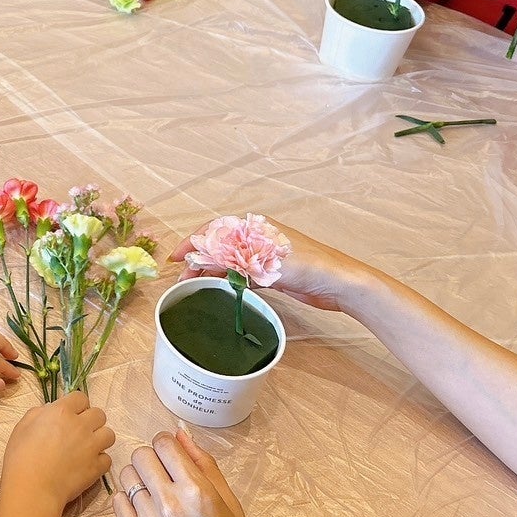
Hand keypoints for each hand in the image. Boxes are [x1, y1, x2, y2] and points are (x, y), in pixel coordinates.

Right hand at [1, 389, 113, 508]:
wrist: (32, 487)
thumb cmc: (21, 456)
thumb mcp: (23, 426)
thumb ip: (40, 413)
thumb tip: (51, 411)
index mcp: (61, 411)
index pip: (81, 397)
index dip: (77, 405)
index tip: (71, 414)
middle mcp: (81, 425)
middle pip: (99, 414)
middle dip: (91, 420)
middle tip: (80, 432)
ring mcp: (92, 446)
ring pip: (109, 434)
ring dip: (100, 438)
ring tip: (87, 448)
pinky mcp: (98, 467)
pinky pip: (107, 458)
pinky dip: (99, 461)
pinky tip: (87, 465)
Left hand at [114, 427, 276, 516]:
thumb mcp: (231, 505)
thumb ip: (205, 465)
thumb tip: (182, 433)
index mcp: (197, 491)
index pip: (164, 444)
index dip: (168, 444)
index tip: (172, 453)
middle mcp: (170, 504)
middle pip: (141, 455)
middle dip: (153, 458)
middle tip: (164, 473)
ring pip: (127, 476)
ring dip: (140, 478)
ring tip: (155, 493)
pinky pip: (117, 502)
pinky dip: (128, 500)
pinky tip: (144, 509)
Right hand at [170, 220, 370, 313]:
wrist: (340, 284)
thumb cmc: (306, 266)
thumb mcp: (264, 259)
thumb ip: (230, 256)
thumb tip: (199, 254)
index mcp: (255, 227)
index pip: (215, 230)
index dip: (193, 243)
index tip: (176, 259)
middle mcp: (258, 238)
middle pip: (220, 245)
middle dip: (199, 259)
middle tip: (183, 279)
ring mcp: (266, 255)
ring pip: (230, 260)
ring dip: (212, 271)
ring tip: (196, 286)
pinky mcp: (273, 272)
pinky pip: (243, 273)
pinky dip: (229, 279)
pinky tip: (221, 289)